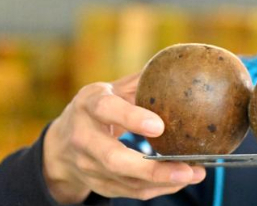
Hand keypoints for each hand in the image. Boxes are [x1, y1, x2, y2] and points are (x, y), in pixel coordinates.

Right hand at [42, 72, 206, 202]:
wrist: (62, 144)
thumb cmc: (97, 109)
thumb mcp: (111, 89)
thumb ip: (141, 82)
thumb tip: (178, 66)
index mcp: (89, 105)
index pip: (106, 110)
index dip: (131, 118)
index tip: (160, 127)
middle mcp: (83, 138)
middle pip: (113, 158)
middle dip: (151, 167)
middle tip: (186, 168)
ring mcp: (88, 165)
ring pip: (124, 180)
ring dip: (161, 181)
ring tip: (194, 174)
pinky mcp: (98, 183)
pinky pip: (129, 190)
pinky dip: (156, 188)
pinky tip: (180, 180)